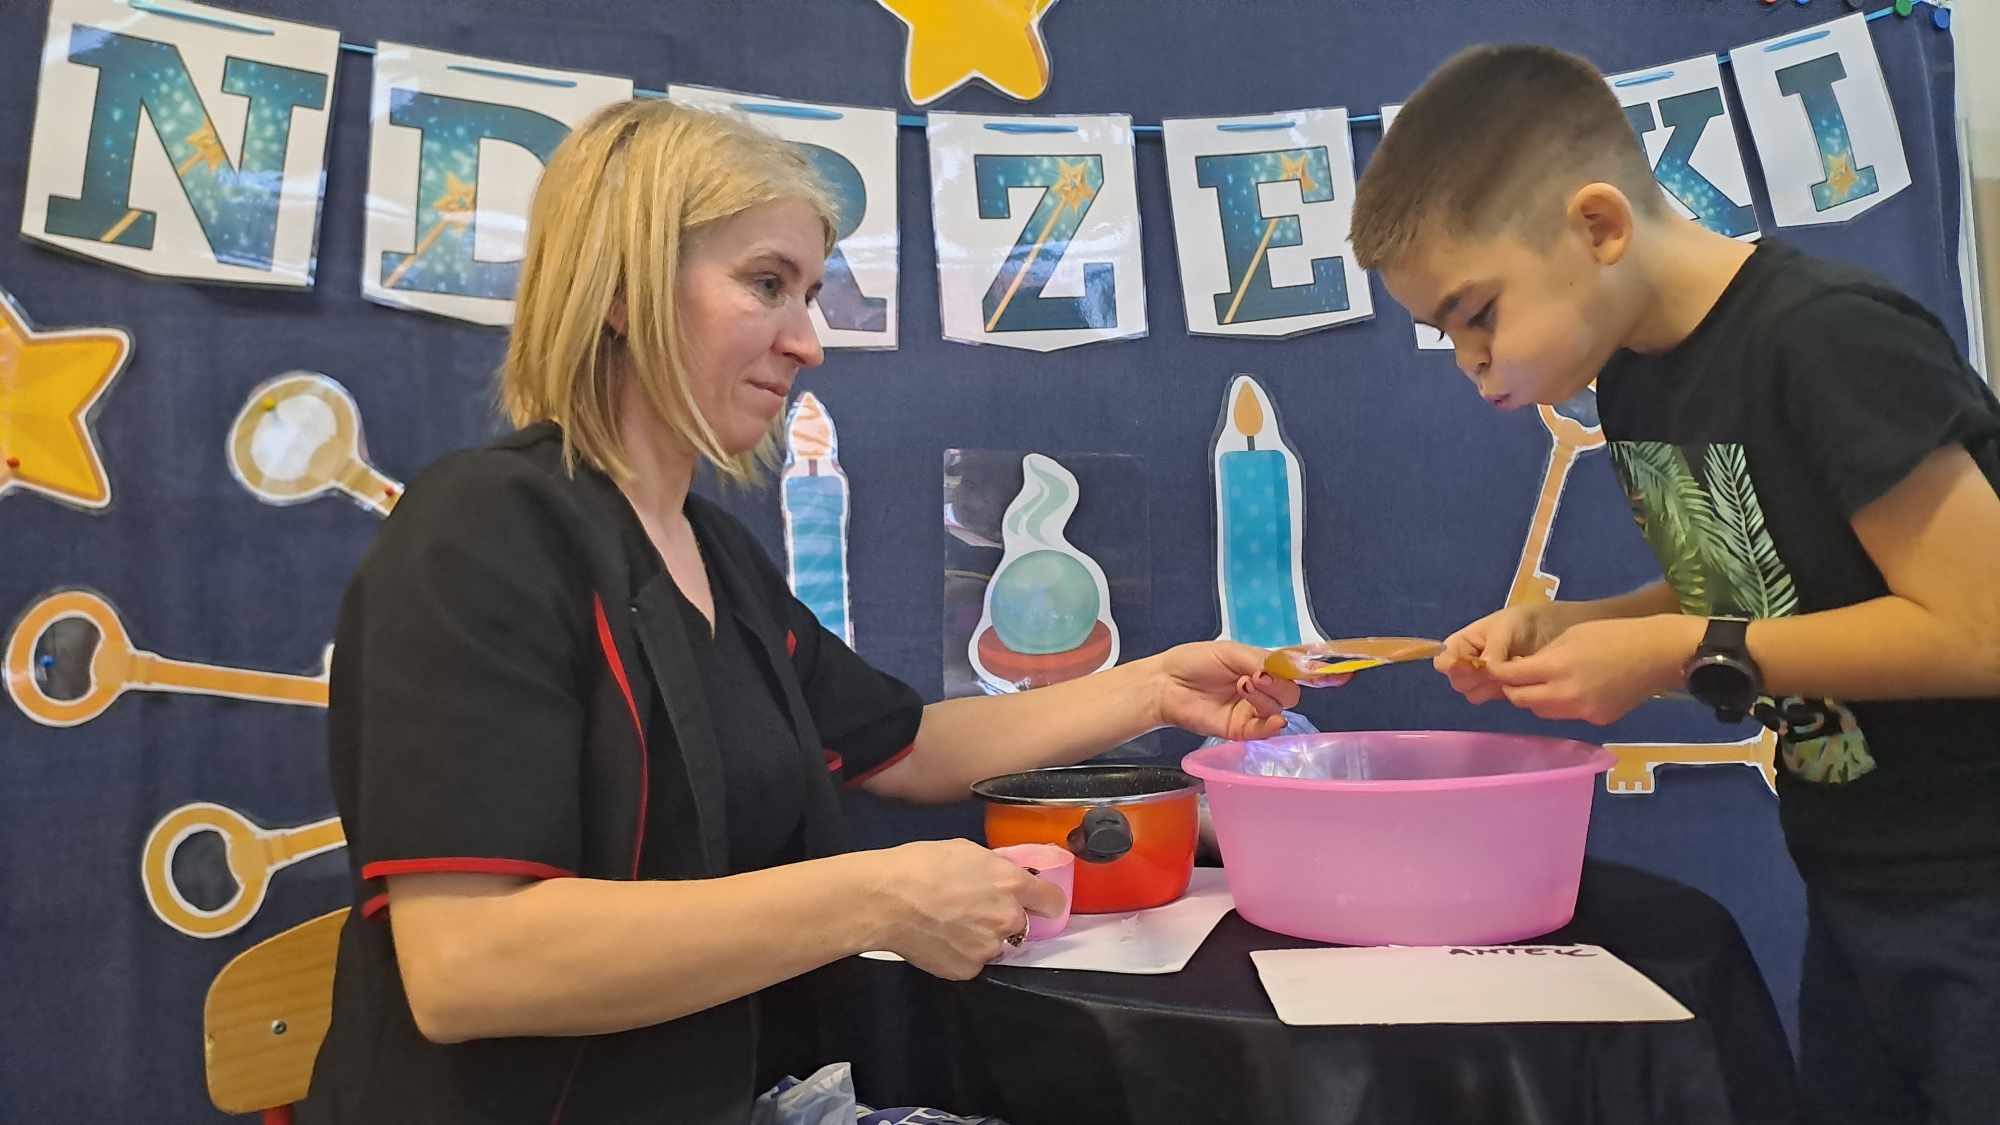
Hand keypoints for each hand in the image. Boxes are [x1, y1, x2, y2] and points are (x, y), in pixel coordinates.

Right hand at [867, 839, 1066, 980]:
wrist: (886, 901)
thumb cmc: (920, 866)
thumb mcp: (966, 851)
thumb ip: (995, 868)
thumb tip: (1004, 877)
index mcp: (1011, 884)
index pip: (1053, 901)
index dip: (1045, 902)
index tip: (1038, 903)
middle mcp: (1008, 918)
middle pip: (1022, 924)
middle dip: (1004, 918)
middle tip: (974, 909)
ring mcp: (989, 948)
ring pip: (996, 945)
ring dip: (982, 937)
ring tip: (949, 924)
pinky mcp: (968, 970)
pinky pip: (974, 962)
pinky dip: (962, 954)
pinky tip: (940, 938)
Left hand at [1155, 642, 1310, 740]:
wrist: (1165, 684)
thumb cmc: (1193, 662)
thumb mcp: (1230, 652)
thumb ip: (1262, 659)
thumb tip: (1293, 667)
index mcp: (1260, 667)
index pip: (1291, 671)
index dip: (1303, 670)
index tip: (1311, 669)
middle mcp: (1260, 690)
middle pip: (1288, 693)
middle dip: (1278, 684)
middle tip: (1257, 677)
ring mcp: (1250, 711)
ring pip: (1277, 709)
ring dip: (1265, 697)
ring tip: (1243, 686)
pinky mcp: (1240, 730)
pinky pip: (1263, 732)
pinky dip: (1272, 726)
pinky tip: (1272, 719)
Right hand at [1435, 601, 1571, 704]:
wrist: (1549, 630)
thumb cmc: (1520, 622)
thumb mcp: (1505, 628)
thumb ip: (1493, 648)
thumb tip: (1484, 667)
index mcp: (1461, 644)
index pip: (1442, 662)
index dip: (1452, 666)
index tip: (1472, 663)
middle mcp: (1466, 663)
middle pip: (1458, 682)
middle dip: (1477, 677)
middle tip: (1498, 665)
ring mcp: (1481, 679)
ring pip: (1473, 694)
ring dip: (1491, 685)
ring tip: (1510, 668)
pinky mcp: (1497, 689)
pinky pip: (1491, 698)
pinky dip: (1503, 690)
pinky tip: (1516, 677)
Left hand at [1484, 615, 1703, 724]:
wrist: (1657, 653)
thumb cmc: (1612, 634)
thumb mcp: (1569, 636)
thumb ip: (1542, 657)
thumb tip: (1521, 671)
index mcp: (1555, 667)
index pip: (1511, 677)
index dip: (1498, 673)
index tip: (1492, 668)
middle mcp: (1565, 695)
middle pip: (1521, 701)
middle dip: (1512, 689)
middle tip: (1514, 678)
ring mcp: (1582, 712)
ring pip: (1543, 712)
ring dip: (1536, 700)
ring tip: (1543, 683)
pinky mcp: (1597, 721)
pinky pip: (1569, 715)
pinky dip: (1564, 705)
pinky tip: (1576, 690)